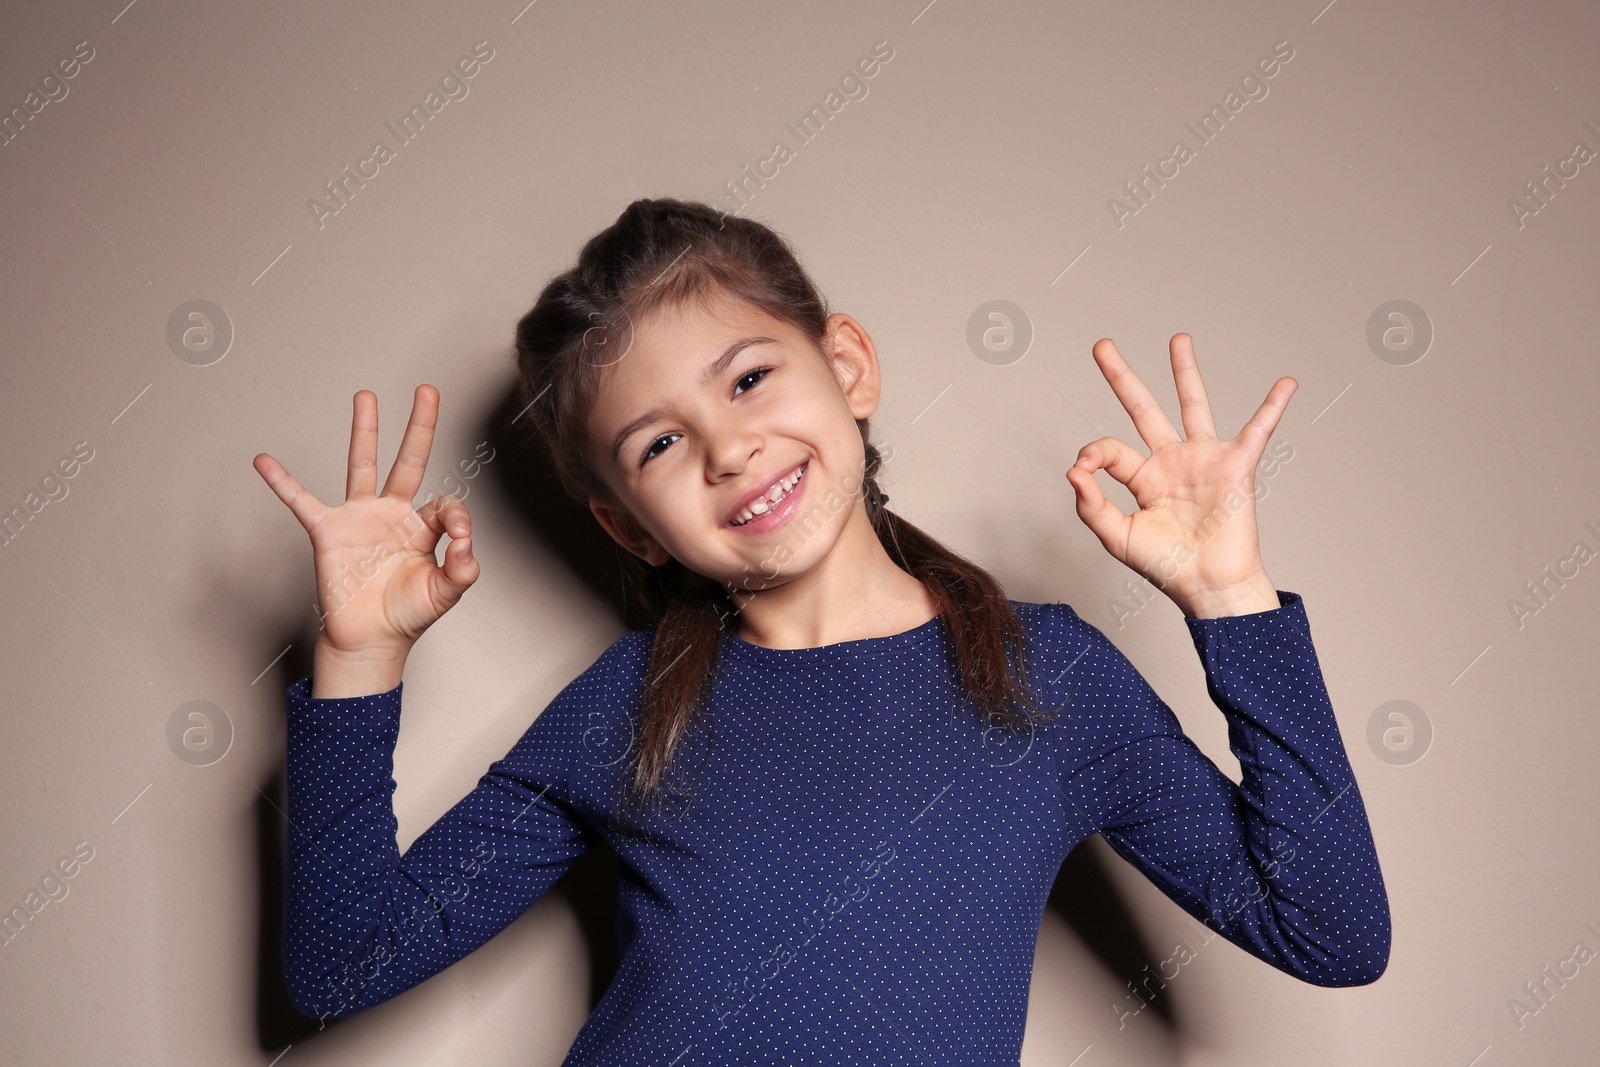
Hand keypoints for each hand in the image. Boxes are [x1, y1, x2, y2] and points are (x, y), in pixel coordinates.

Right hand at [252, 385, 479, 657]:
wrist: (371, 640)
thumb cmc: (407, 615)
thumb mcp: (446, 593)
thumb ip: (463, 569)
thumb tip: (468, 546)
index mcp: (423, 527)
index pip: (447, 504)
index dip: (458, 519)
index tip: (460, 540)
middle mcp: (393, 514)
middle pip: (409, 460)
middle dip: (420, 426)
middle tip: (427, 391)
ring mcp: (360, 518)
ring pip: (363, 465)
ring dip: (366, 430)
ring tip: (366, 395)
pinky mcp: (330, 532)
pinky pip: (303, 502)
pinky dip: (283, 483)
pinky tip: (266, 461)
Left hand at [1064, 334, 1293, 617]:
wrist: (1207, 586)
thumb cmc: (1166, 566)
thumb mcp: (1117, 537)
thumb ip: (1091, 505)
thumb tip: (1073, 469)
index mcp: (1142, 479)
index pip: (1110, 450)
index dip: (1093, 454)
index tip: (1083, 468)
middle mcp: (1170, 463)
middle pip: (1143, 410)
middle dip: (1122, 377)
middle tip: (1102, 346)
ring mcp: (1203, 461)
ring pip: (1192, 405)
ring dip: (1184, 372)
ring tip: (1178, 339)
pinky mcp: (1235, 466)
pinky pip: (1257, 430)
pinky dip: (1273, 407)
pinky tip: (1286, 383)